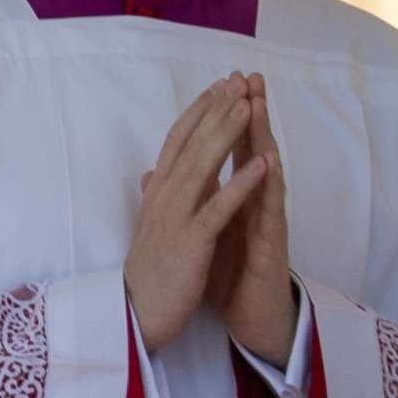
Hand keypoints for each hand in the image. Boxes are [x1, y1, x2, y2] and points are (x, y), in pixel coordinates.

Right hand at [126, 79, 265, 354]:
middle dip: (215, 111)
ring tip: (249, 106)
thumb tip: (152, 173)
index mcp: (158, 194)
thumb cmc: (148, 273)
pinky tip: (261, 164)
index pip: (177, 142)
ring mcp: (176, 218)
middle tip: (238, 80)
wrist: (136, 317)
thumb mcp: (151, 229)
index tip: (219, 85)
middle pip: (191, 145)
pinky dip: (241, 185)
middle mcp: (163, 198)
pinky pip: (218, 208)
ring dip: (227, 135)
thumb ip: (155, 198)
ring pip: (203, 167)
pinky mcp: (191, 243)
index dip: (198, 112)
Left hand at [211, 72, 297, 365]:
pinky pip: (270, 210)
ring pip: (266, 171)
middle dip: (249, 113)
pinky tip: (270, 160)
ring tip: (259, 103)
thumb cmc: (232, 282)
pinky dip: (269, 184)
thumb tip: (167, 180)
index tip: (220, 85)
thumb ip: (194, 206)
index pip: (231, 152)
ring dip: (263, 136)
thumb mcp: (204, 237)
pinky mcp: (272, 246)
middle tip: (248, 76)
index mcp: (234, 202)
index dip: (225, 119)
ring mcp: (265, 222)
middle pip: (252, 151)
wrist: (253, 324)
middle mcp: (254, 205)